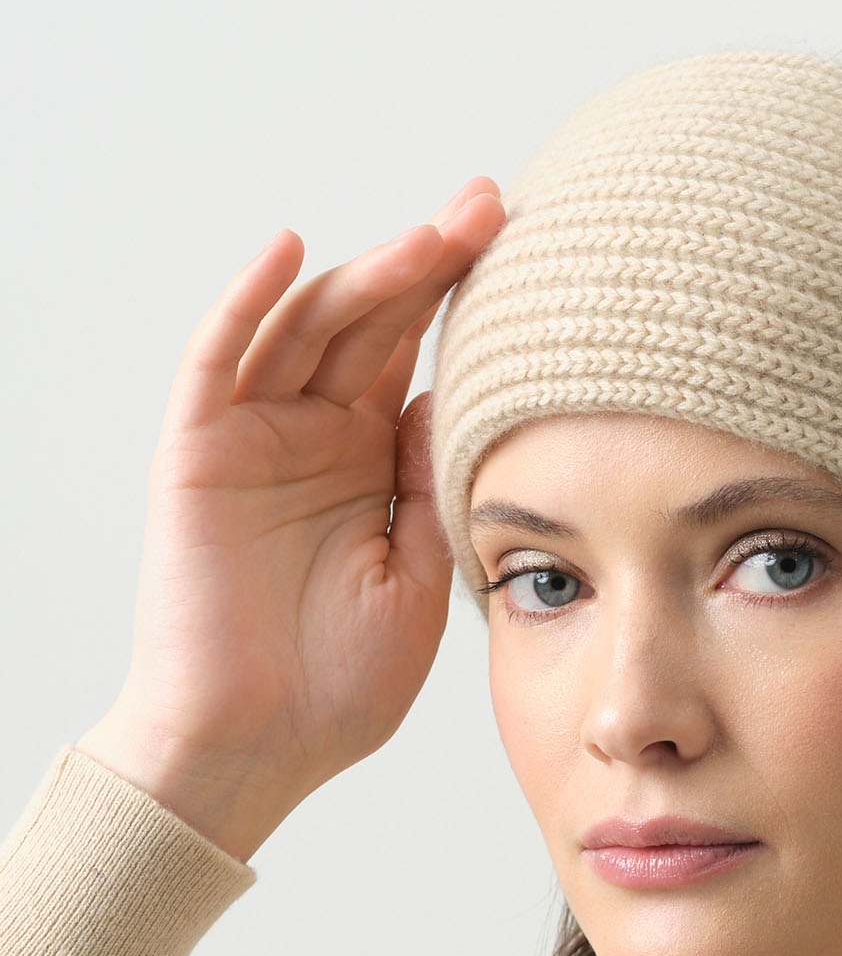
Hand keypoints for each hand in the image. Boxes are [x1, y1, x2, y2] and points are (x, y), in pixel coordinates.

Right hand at [77, 179, 505, 860]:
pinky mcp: (197, 453)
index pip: (417, 357)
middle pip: (373, 323)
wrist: (256, 748)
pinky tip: (292, 251)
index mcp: (368, 464)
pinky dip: (246, 302)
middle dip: (431, 261)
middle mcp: (312, 437)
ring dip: (366, 274)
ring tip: (431, 234)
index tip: (530, 252)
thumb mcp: (419, 580)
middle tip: (492, 206)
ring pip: (308, 327)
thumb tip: (460, 400)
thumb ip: (431, 490)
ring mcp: (252, 439)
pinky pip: (217, 361)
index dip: (464, 301)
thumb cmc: (336, 689)